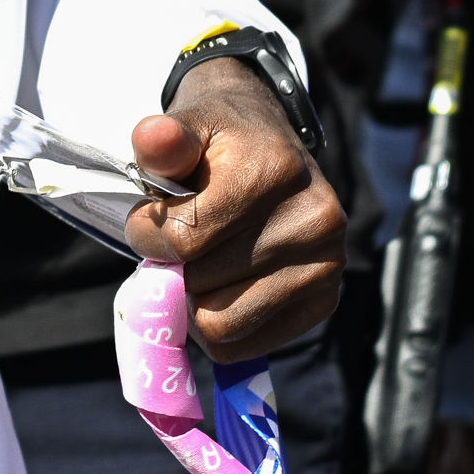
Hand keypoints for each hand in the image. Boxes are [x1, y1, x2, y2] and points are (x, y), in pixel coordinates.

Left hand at [127, 59, 341, 359]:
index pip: (182, 239)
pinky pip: (243, 346)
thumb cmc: (219, 143)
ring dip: (194, 299)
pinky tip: (223, 286)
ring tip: (202, 262)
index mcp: (275, 170)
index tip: (150, 215)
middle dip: (174, 265)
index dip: (148, 234)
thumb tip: (151, 138)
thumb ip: (162, 141)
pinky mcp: (324, 301)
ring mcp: (325, 265)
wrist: (273, 148)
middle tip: (182, 238)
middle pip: (199, 284)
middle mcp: (313, 221)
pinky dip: (218, 325)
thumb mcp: (187, 127)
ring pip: (219, 324)